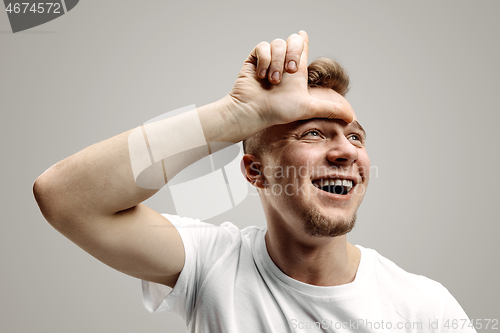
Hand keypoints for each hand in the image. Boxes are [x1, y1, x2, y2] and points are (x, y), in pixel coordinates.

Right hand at [225, 30, 353, 135]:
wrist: (254, 111)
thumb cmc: (277, 111)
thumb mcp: (309, 108)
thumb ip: (330, 109)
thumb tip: (352, 117)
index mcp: (297, 71)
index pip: (302, 47)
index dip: (303, 40)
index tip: (303, 34)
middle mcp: (283, 63)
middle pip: (293, 40)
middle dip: (294, 52)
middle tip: (291, 71)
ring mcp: (268, 60)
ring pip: (278, 43)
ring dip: (277, 62)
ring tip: (273, 81)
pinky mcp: (255, 59)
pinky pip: (263, 47)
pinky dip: (265, 60)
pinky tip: (262, 75)